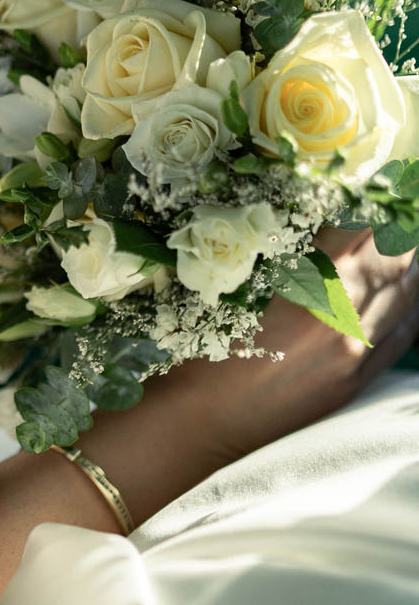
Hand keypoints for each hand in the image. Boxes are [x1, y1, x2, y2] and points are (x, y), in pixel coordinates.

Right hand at [167, 227, 418, 465]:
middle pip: (396, 256)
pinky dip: (410, 303)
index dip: (376, 203)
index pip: (364, 227)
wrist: (204, 417)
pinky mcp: (360, 379)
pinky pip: (406, 332)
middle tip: (395, 210)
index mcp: (312, 283)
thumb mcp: (244, 284)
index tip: (377, 187)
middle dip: (398, 231)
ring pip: (408, 292)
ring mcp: (358, 351)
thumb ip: (296, 254)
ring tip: (402, 244)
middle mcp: (347, 315)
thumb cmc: (207, 345)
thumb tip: (330, 223)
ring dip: (407, 263)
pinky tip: (404, 289)